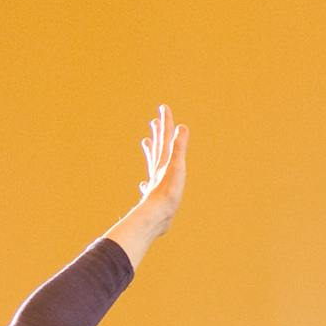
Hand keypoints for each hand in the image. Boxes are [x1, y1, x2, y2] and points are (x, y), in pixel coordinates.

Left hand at [125, 105, 187, 237]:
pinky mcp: (155, 197)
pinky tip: (144, 183)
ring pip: (152, 163)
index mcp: (164, 162)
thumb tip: (181, 127)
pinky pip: (150, 185)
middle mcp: (157, 170)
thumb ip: (178, 148)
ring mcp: (155, 183)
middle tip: (154, 121)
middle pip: (157, 148)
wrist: (154, 218)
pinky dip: (147, 181)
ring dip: (151, 152)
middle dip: (158, 133)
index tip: (163, 107)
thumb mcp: (177, 168)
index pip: (166, 138)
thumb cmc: (167, 194)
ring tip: (147, 142)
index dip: (166, 122)